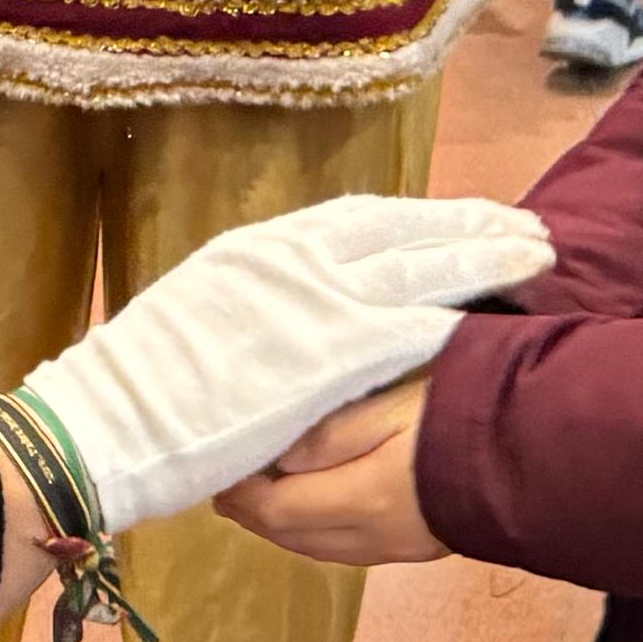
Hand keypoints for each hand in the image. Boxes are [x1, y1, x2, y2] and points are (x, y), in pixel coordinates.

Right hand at [12, 194, 548, 533]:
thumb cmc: (140, 389)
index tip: (460, 216)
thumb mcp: (198, 315)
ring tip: (535, 253)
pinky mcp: (328, 354)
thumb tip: (279, 313)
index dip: (419, 218)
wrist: (107, 424)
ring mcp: (313, 303)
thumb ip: (251, 304)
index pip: (359, 219)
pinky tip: (494, 314)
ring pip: (422, 268)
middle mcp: (292, 259)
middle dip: (470, 225)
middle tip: (523, 225)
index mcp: (260, 248)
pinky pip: (409, 327)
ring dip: (484, 259)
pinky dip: (454, 316)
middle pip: (404, 230)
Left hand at [222, 376, 443, 565]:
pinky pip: (345, 552)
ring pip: (316, 550)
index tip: (222, 471)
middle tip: (227, 488)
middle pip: (292, 537)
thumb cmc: (457, 418)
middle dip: (253, 515)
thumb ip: (333, 435)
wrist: (533, 456)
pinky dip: (313, 536)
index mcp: (363, 499)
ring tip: (258, 502)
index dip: (242, 495)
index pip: (278, 509)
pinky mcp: (412, 551)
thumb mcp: (393, 407)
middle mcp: (371, 536)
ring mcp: (394, 549)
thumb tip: (281, 460)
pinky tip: (309, 517)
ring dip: (281, 528)